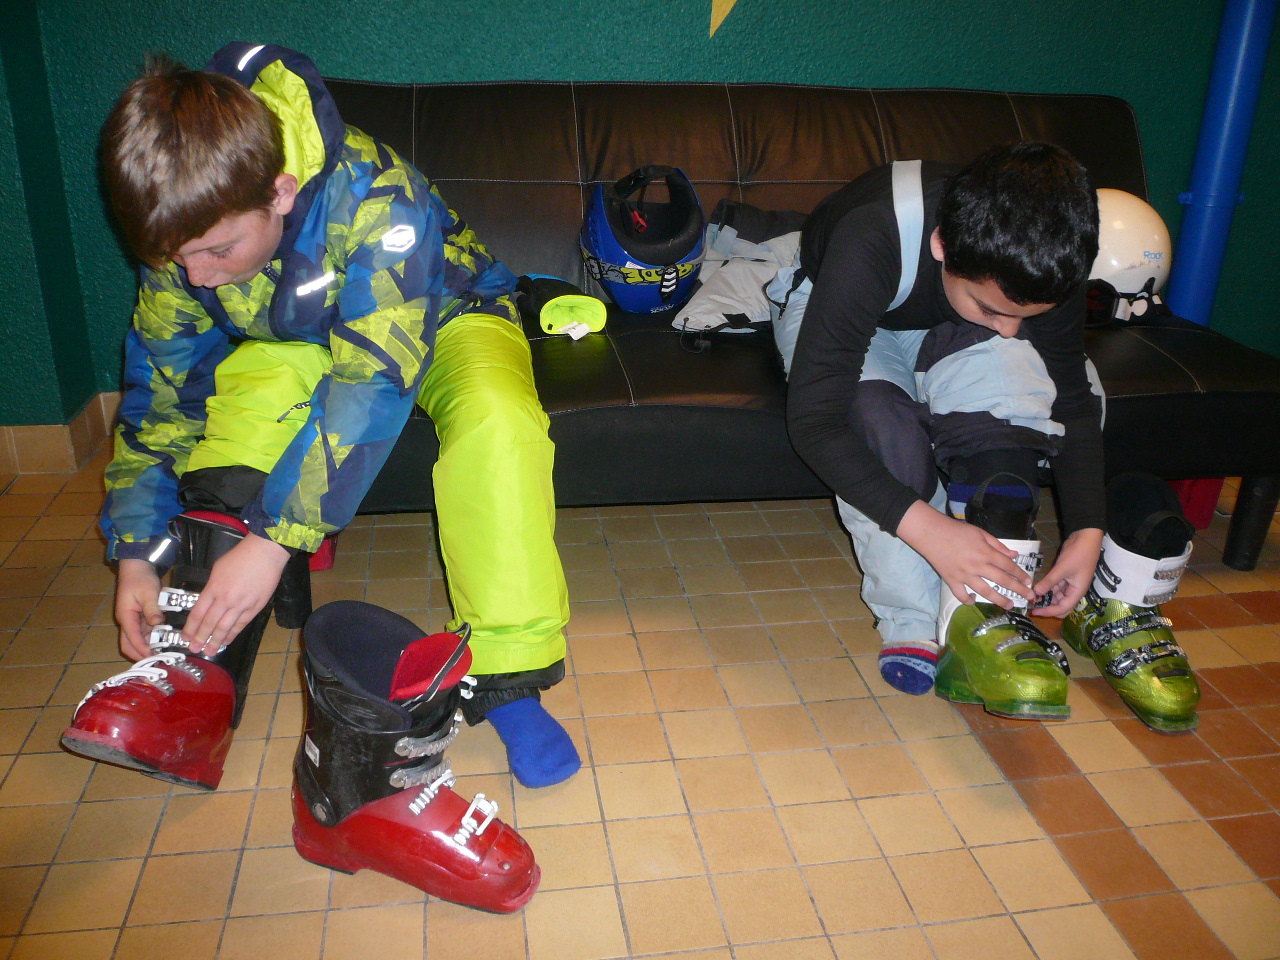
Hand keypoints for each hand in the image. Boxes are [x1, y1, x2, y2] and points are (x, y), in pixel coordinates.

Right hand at [116, 559, 164, 660]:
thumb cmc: (140, 578)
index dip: (141, 649)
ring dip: (146, 647)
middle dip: (140, 654)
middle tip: (157, 660)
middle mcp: (127, 621)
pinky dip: (151, 638)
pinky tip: (163, 641)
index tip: (152, 657)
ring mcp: (133, 619)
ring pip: (136, 639)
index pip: (131, 638)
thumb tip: (157, 623)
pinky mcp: (139, 616)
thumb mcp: (148, 592)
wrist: (137, 566)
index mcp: (126, 616)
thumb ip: (152, 608)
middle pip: (129, 643)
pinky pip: (144, 631)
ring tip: (162, 654)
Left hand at [181, 533, 289, 656]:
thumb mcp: (217, 569)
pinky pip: (241, 625)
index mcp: (213, 588)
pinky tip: (227, 641)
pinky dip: (233, 634)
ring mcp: (241, 605)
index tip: (185, 637)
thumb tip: (208, 602)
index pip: (198, 613)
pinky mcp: (255, 607)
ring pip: (225, 628)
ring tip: (209, 652)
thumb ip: (212, 587)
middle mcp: (226, 599)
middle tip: (194, 649)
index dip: (191, 628)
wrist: (264, 554)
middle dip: (200, 638)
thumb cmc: (240, 557)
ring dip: (216, 641)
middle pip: (210, 623)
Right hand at [896, 500, 1034, 607]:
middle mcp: (978, 566)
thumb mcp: (980, 532)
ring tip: (1008, 605)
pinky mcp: (951, 580)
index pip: (1008, 566)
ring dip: (999, 600)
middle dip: (1018, 589)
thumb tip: (1013, 555)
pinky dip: (968, 600)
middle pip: (1002, 580)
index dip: (1020, 574)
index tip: (1029, 581)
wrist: (931, 533)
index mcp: (986, 552)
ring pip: (985, 591)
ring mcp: (964, 575)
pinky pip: (961, 595)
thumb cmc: (956, 530)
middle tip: (1028, 597)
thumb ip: (997, 545)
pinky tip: (974, 601)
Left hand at [1033, 527, 1103, 616]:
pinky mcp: (1065, 575)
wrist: (1085, 538)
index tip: (1035, 612)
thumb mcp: (1062, 569)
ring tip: (1032, 596)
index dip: (1049, 611)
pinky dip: (1048, 588)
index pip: (1063, 608)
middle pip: (1061, 605)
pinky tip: (1038, 587)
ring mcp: (1070, 583)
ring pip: (1057, 595)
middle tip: (1033, 605)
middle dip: (1048, 607)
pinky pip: (1056, 586)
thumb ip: (1049, 582)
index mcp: (1077, 591)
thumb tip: (1036, 593)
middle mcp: (1074, 590)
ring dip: (1047, 597)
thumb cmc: (1078, 554)